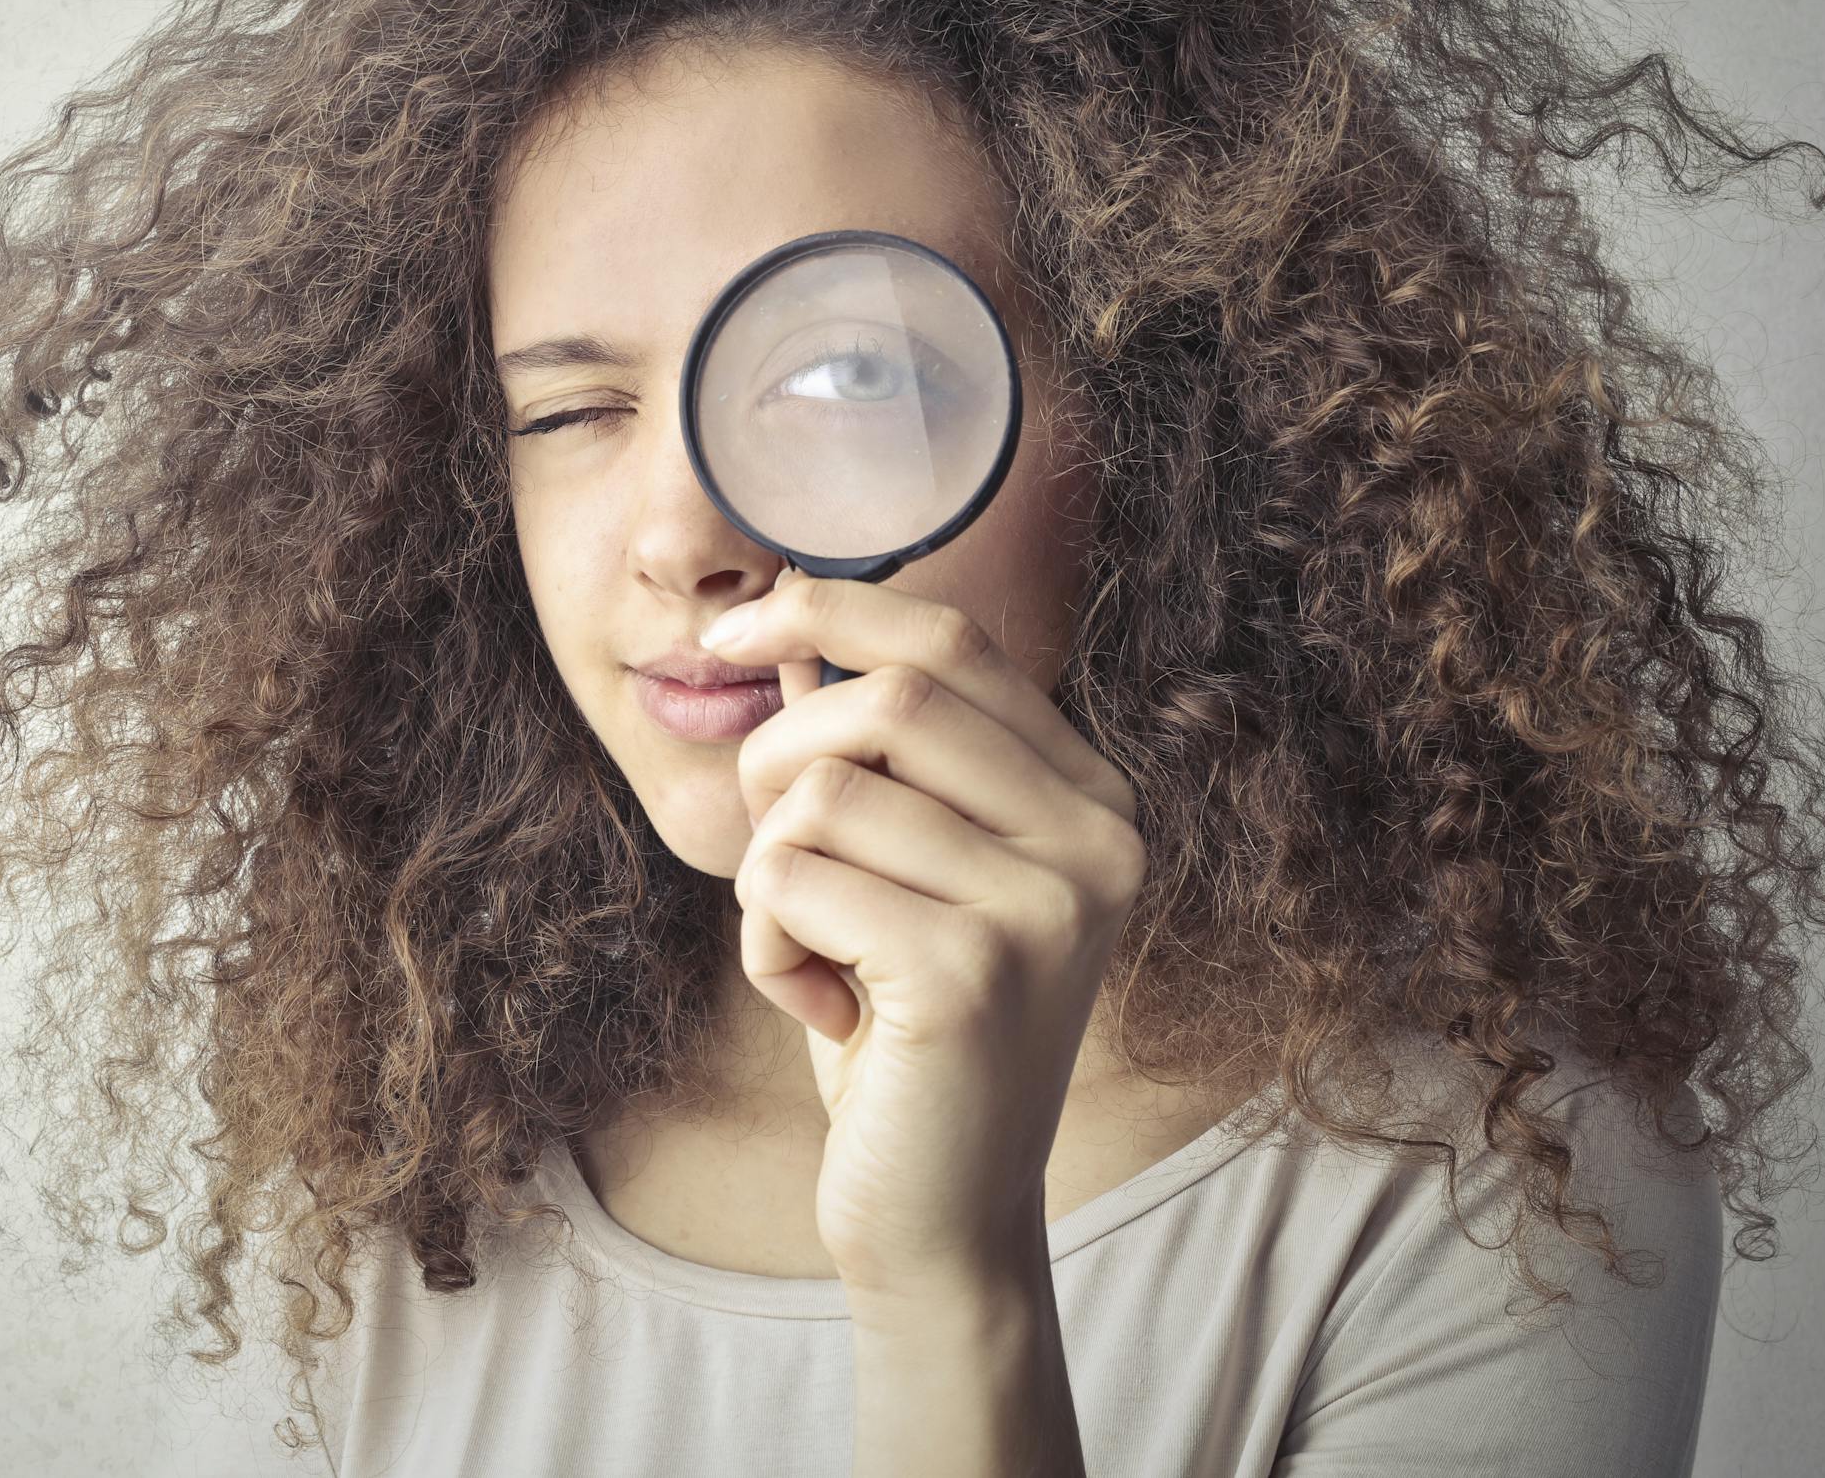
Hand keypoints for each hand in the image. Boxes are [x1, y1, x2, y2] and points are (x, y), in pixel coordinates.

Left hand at [701, 567, 1147, 1292]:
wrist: (942, 1215)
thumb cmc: (907, 1033)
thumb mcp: (896, 873)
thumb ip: (863, 754)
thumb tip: (786, 625)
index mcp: (1092, 798)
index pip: (951, 643)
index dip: (827, 610)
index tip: (729, 635)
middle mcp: (1095, 840)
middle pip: (884, 700)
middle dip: (777, 761)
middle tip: (773, 858)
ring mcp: (1044, 907)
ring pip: (819, 793)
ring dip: (768, 877)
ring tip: (815, 958)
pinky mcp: (969, 973)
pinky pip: (789, 882)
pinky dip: (764, 945)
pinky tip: (821, 1011)